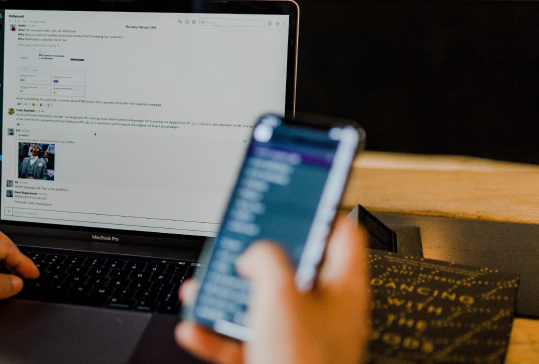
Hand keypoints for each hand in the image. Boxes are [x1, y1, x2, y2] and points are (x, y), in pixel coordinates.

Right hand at [175, 218, 369, 363]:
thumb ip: (266, 259)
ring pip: (259, 303)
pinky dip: (216, 333)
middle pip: (289, 267)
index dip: (317, 208)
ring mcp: (299, 337)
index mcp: (342, 286)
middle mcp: (323, 310)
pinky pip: (242, 339)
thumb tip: (254, 252)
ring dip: (226, 294)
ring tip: (203, 286)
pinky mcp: (274, 360)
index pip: (339, 231)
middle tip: (235, 243)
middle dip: (253, 256)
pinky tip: (196, 327)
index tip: (294, 193)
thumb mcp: (280, 296)